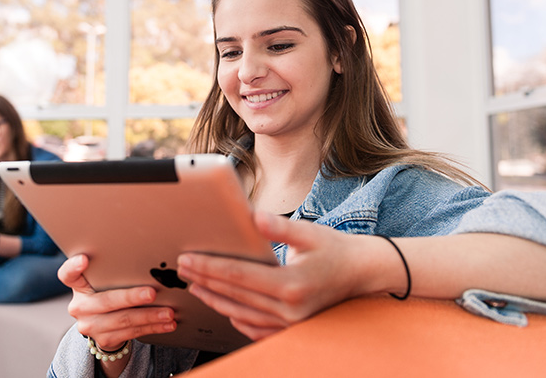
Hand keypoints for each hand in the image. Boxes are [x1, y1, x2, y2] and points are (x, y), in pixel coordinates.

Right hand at [58, 254, 177, 350]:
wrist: (103, 325)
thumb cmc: (109, 293)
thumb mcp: (105, 282)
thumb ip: (115, 272)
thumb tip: (152, 263)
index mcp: (79, 286)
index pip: (67, 274)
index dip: (73, 267)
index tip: (84, 259)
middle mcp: (80, 306)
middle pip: (106, 301)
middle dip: (132, 298)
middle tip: (152, 293)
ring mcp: (90, 325)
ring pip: (123, 320)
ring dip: (149, 317)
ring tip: (168, 313)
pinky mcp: (103, 339)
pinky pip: (132, 333)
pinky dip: (152, 327)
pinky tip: (167, 324)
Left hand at [176, 211, 373, 340]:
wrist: (363, 274)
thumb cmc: (337, 250)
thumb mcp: (310, 233)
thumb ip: (280, 227)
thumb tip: (254, 217)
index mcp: (291, 285)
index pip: (239, 276)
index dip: (209, 267)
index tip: (187, 259)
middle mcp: (289, 310)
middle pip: (234, 296)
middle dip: (204, 280)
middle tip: (182, 269)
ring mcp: (289, 324)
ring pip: (239, 314)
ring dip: (213, 299)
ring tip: (194, 285)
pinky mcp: (291, 329)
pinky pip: (254, 329)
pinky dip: (234, 317)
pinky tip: (221, 305)